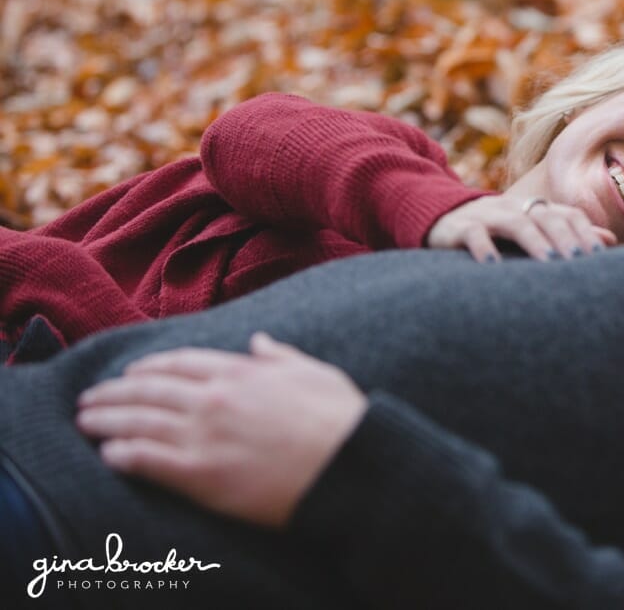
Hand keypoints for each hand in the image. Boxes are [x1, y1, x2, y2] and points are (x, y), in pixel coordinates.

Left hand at [75, 333, 365, 528]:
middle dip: (114, 393)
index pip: (180, 364)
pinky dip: (123, 455)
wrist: (346, 465)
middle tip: (90, 398)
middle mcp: (214, 398)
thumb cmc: (338, 419)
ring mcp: (203, 435)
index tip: (131, 373)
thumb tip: (259, 341)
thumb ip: (280, 355)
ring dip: (107, 420)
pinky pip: (147, 460)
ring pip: (139, 422)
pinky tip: (108, 454)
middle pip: (149, 390)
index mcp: (240, 372)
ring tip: (85, 422)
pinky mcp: (200, 474)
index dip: (150, 367)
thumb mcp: (313, 372)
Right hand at [426, 194, 616, 261]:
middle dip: (564, 237)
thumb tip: (609, 240)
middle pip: (545, 215)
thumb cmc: (494, 232)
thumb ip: (567, 234)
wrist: (439, 217)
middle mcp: (513, 207)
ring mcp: (486, 215)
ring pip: (515, 222)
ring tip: (549, 262)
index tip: (599, 255)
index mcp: (533, 208)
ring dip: (534, 241)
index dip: (584, 231)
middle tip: (580, 260)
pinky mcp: (459, 228)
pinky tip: (493, 265)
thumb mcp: (530, 230)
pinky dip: (483, 248)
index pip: (566, 214)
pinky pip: (473, 234)